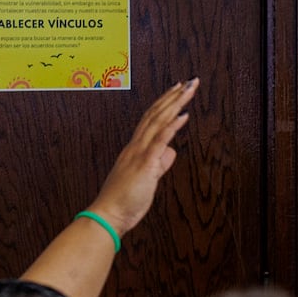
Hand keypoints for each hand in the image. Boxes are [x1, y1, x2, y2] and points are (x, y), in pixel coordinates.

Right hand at [86, 78, 197, 236]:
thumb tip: (171, 151)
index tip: (177, 90)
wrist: (108, 215)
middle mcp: (136, 146)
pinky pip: (159, 141)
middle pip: (156, 114)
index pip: (151, 119)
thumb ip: (159, 163)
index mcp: (135, 149)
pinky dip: (171, 126)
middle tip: (189, 81)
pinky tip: (183, 114)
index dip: (164, 103)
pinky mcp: (144, 165)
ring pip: (158, 121)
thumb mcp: (147, 178)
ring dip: (174, 103)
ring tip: (189, 89)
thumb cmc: (125, 200)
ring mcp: (139, 153)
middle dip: (173, 96)